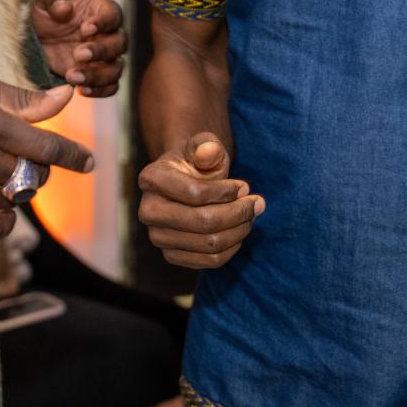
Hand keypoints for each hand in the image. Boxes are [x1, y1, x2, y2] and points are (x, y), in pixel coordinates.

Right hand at [0, 72, 93, 240]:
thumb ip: (24, 99)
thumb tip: (68, 96)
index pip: (46, 148)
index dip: (73, 157)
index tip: (89, 163)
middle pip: (33, 178)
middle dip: (37, 171)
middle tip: (21, 160)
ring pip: (14, 203)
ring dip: (14, 191)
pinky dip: (3, 219)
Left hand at [31, 0, 126, 96]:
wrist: (38, 35)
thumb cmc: (47, 10)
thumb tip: (64, 8)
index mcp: (103, 10)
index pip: (113, 15)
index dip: (103, 23)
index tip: (85, 29)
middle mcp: (110, 34)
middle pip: (119, 44)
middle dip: (100, 51)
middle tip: (78, 54)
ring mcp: (106, 58)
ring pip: (116, 69)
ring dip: (97, 75)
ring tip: (72, 76)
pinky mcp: (98, 76)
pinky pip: (111, 87)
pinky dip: (100, 90)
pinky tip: (81, 89)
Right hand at [137, 132, 262, 269]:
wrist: (185, 183)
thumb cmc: (196, 163)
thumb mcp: (203, 147)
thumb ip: (207, 145)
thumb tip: (209, 152)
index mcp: (151, 179)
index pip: (195, 194)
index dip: (226, 192)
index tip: (244, 186)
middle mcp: (148, 211)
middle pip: (203, 222)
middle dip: (238, 213)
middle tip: (257, 203)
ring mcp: (158, 237)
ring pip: (210, 244)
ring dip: (239, 230)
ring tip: (250, 214)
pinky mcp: (172, 256)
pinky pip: (210, 261)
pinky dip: (232, 247)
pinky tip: (239, 230)